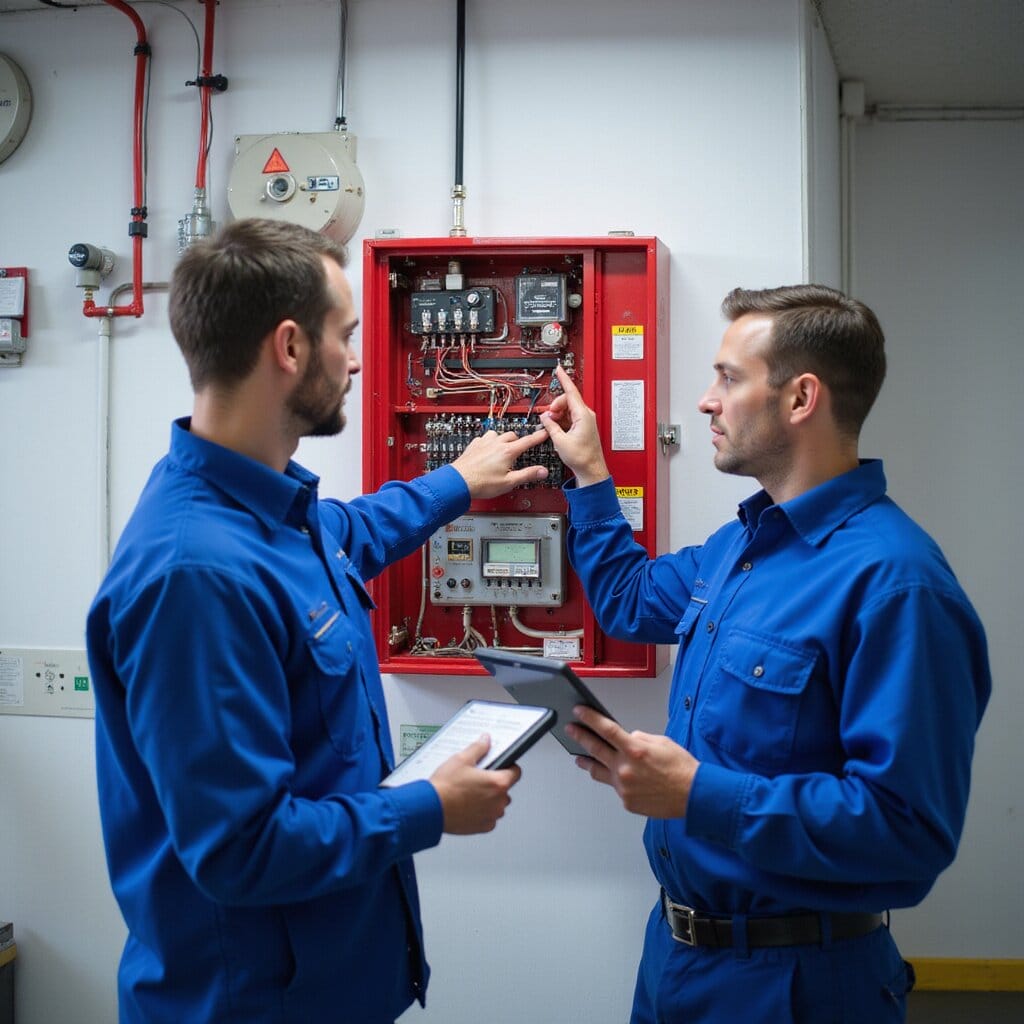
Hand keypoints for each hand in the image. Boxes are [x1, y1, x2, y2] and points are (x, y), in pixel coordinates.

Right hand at [430, 735, 521, 834]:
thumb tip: (486, 740)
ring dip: (489, 799)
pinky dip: (482, 812)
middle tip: (478, 779)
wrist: (430, 809)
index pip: (516, 773)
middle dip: (495, 784)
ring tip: (470, 792)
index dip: (509, 767)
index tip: (502, 766)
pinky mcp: (483, 827)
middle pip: (505, 789)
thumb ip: (478, 748)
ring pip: (497, 804)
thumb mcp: (462, 759)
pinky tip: (468, 805)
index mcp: (498, 783)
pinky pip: (489, 817)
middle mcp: (498, 801)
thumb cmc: (445, 787)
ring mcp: (491, 816)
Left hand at [450, 428, 549, 498]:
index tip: (544, 433)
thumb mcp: (509, 482)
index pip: (527, 441)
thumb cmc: (481, 483)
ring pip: (497, 434)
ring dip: (502, 439)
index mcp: (507, 452)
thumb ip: (527, 475)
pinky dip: (489, 442)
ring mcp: (484, 443)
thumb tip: (542, 471)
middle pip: (512, 435)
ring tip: (503, 449)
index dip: (538, 437)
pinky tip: (488, 450)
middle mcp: (496, 444)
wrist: (459, 481)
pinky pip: (484, 438)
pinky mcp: (474, 445)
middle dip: (518, 441)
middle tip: (520, 449)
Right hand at [538, 366, 610, 486]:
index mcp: (583, 415)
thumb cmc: (582, 457)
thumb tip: (545, 417)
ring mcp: (585, 421)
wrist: (590, 469)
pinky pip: (569, 417)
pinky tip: (557, 430)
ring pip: (567, 409)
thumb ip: (551, 425)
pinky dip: (561, 421)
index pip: (571, 391)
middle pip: (567, 400)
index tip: (559, 369)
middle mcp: (586, 415)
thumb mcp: (560, 441)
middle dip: (555, 406)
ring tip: (553, 426)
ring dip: (557, 415)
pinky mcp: (583, 427)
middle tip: (549, 417)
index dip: (564, 379)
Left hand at [567, 706, 697, 817]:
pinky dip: (617, 780)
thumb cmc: (682, 769)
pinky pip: (616, 787)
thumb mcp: (661, 742)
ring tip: (580, 757)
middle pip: (595, 749)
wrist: (693, 795)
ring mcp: (624, 787)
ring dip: (587, 762)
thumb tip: (627, 738)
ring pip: (598, 772)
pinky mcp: (626, 801)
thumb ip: (639, 738)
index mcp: (634, 749)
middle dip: (580, 737)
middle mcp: (625, 768)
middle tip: (571, 730)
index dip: (589, 719)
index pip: (606, 729)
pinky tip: (620, 777)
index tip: (579, 712)